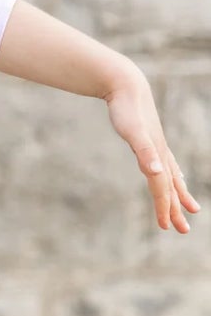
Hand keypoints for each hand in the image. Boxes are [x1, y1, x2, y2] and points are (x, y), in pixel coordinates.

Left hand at [104, 68, 200, 232]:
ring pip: (171, 177)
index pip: (161, 188)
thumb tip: (156, 172)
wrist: (127, 85)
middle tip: (183, 230)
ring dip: (178, 195)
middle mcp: (161, 154)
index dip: (164, 207)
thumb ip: (144, 152)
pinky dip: (171, 175)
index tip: (165, 227)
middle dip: (176, 209)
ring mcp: (158, 147)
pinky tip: (171, 176)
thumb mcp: (132, 132)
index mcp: (156, 155)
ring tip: (189, 209)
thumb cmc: (126, 109)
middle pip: (170, 187)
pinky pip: (166, 164)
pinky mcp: (151, 140)